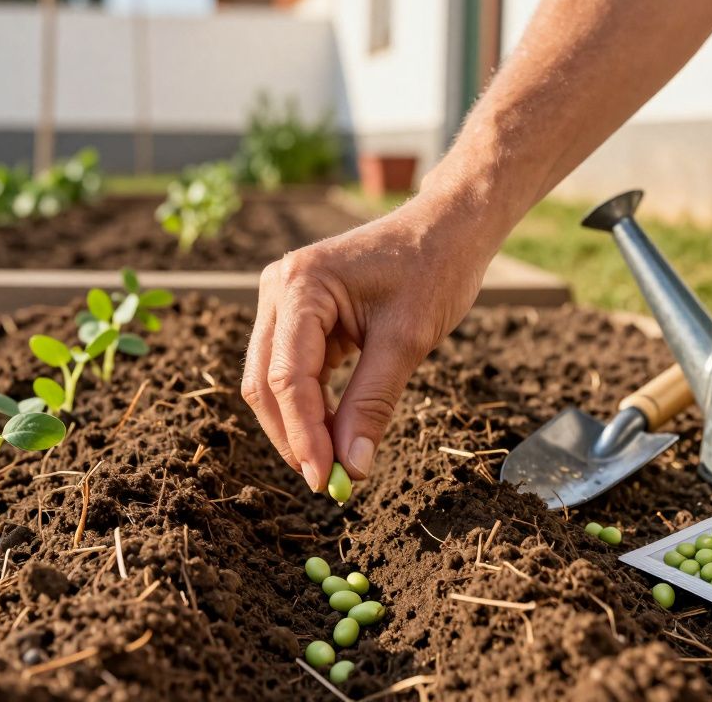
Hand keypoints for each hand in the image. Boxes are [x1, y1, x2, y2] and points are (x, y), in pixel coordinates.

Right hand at [242, 194, 487, 491]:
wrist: (447, 228)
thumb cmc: (433, 269)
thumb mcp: (407, 341)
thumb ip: (373, 404)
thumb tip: (351, 466)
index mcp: (299, 285)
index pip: (287, 375)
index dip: (302, 434)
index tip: (325, 479)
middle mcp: (278, 289)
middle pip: (265, 382)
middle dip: (293, 436)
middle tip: (328, 481)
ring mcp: (283, 301)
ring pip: (272, 381)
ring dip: (299, 425)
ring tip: (336, 463)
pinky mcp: (298, 315)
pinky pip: (292, 371)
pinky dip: (311, 406)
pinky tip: (336, 432)